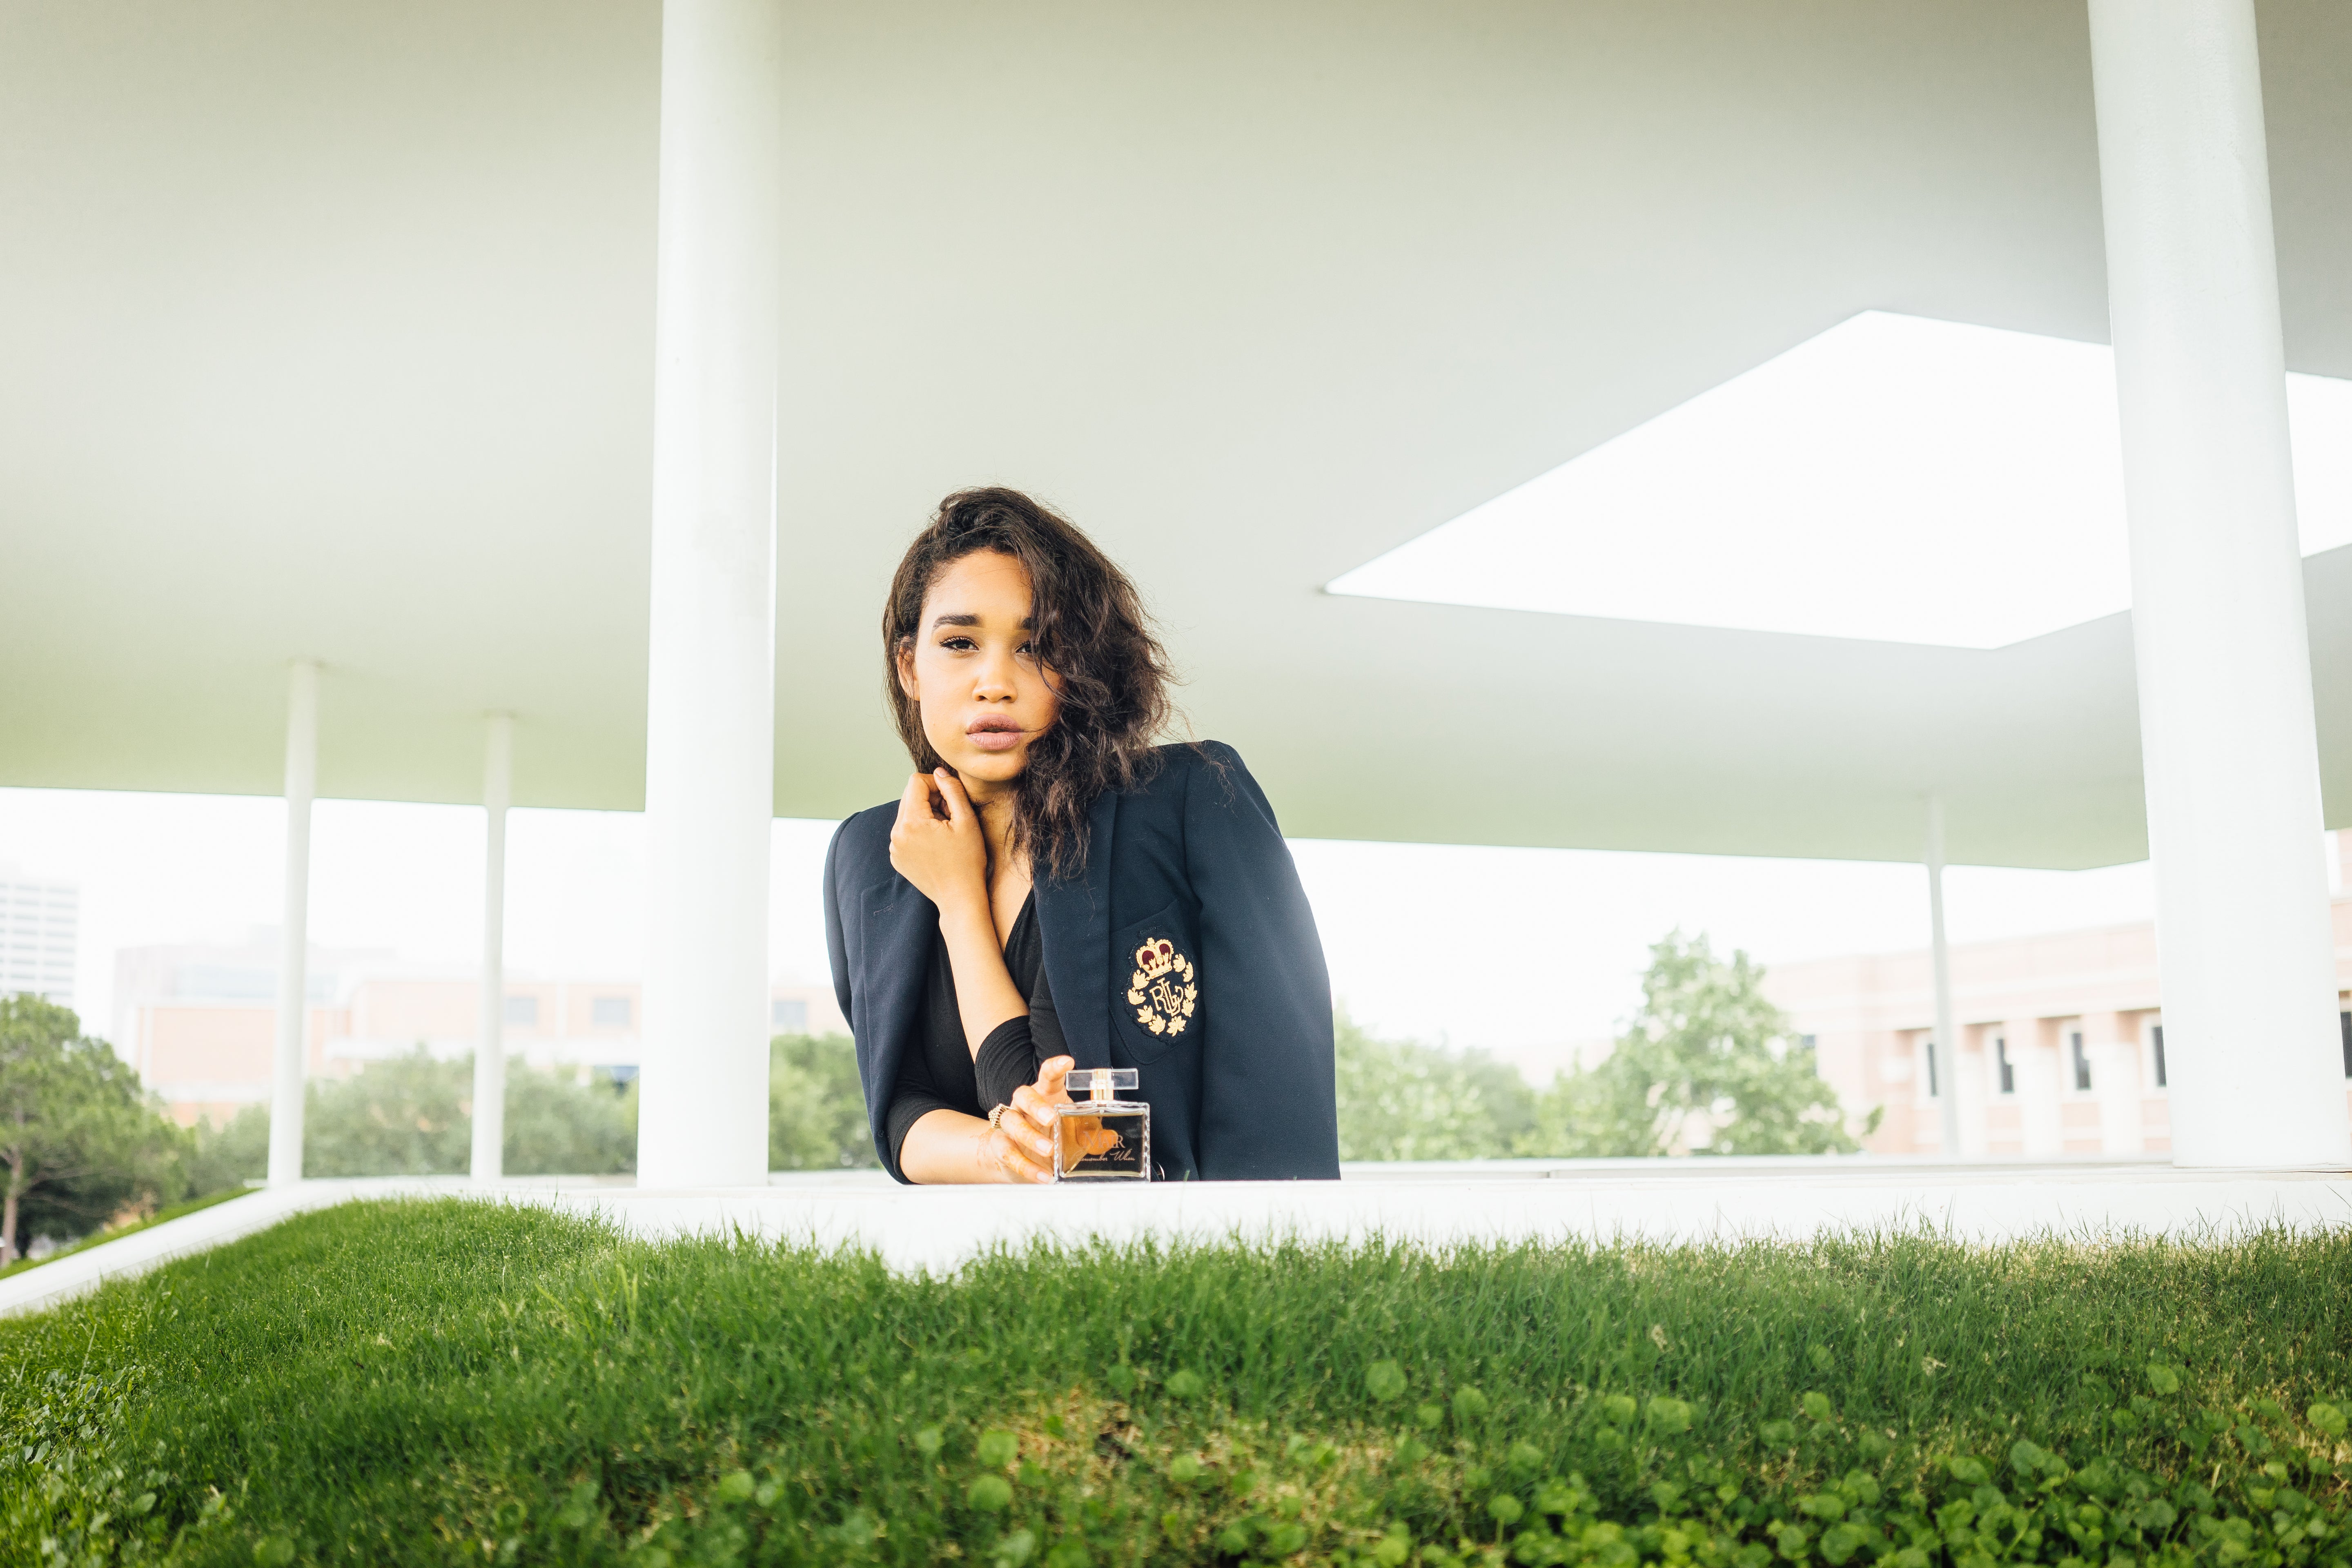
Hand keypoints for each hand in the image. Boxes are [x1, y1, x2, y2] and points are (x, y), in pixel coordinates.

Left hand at [889, 769, 986, 912]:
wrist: (959, 898)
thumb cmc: (968, 861)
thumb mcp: (967, 820)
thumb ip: (952, 789)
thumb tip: (939, 772)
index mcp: (911, 822)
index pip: (915, 782)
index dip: (936, 783)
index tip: (951, 798)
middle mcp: (896, 833)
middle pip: (909, 796)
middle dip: (930, 799)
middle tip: (950, 816)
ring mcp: (894, 847)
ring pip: (907, 813)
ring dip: (925, 814)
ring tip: (944, 832)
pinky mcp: (896, 857)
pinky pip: (904, 831)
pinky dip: (919, 830)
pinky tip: (936, 844)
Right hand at [985, 1055, 1082, 1183]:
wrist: (1024, 1163)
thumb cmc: (1053, 1139)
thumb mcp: (1075, 1136)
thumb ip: (1092, 1136)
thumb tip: (1111, 1137)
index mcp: (1045, 1096)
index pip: (1048, 1076)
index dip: (1056, 1067)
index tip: (1068, 1062)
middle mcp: (1024, 1106)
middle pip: (1023, 1095)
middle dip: (1036, 1105)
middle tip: (1051, 1118)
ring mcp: (1010, 1125)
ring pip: (1011, 1121)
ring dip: (1029, 1136)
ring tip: (1049, 1150)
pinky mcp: (1000, 1146)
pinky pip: (1008, 1152)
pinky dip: (1026, 1166)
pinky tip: (1044, 1176)